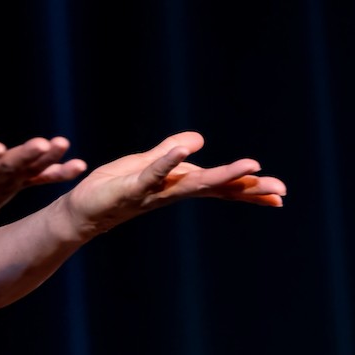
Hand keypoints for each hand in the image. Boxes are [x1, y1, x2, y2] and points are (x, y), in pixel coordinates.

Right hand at [0, 102, 86, 238]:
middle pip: (6, 168)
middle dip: (25, 157)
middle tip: (43, 144)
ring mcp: (3, 186)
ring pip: (27, 173)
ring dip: (47, 162)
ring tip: (61, 146)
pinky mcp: (15, 187)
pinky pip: (40, 180)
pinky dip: (58, 174)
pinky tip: (78, 166)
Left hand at [62, 131, 286, 238]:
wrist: (78, 211)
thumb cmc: (110, 189)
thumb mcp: (145, 164)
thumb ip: (169, 152)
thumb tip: (199, 139)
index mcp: (178, 185)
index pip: (218, 186)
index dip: (247, 189)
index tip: (280, 194)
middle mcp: (170, 192)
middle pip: (214, 189)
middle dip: (247, 188)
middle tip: (280, 191)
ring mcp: (152, 192)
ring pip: (192, 184)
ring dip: (220, 175)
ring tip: (250, 167)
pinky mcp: (130, 189)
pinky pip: (152, 175)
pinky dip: (167, 163)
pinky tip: (183, 151)